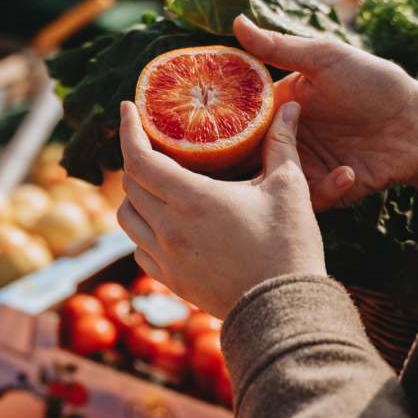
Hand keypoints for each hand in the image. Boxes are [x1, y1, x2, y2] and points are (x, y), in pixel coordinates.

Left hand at [117, 100, 324, 318]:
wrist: (284, 310)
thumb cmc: (288, 248)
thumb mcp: (289, 189)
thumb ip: (282, 143)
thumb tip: (291, 106)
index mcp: (191, 200)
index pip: (138, 157)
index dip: (128, 129)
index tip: (127, 110)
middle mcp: (169, 229)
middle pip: (130, 184)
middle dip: (136, 158)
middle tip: (154, 145)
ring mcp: (166, 258)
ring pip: (127, 218)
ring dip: (135, 196)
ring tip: (156, 184)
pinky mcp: (171, 281)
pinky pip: (139, 249)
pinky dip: (143, 230)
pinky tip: (164, 224)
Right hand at [232, 16, 417, 214]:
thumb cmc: (377, 83)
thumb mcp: (327, 59)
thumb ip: (280, 47)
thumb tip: (236, 22)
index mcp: (279, 106)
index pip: (236, 119)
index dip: (218, 126)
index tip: (205, 132)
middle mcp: (286, 138)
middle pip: (246, 158)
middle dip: (239, 166)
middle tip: (244, 167)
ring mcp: (304, 166)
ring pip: (272, 184)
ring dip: (282, 181)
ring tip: (299, 171)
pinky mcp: (325, 191)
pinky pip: (309, 200)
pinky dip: (325, 190)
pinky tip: (348, 171)